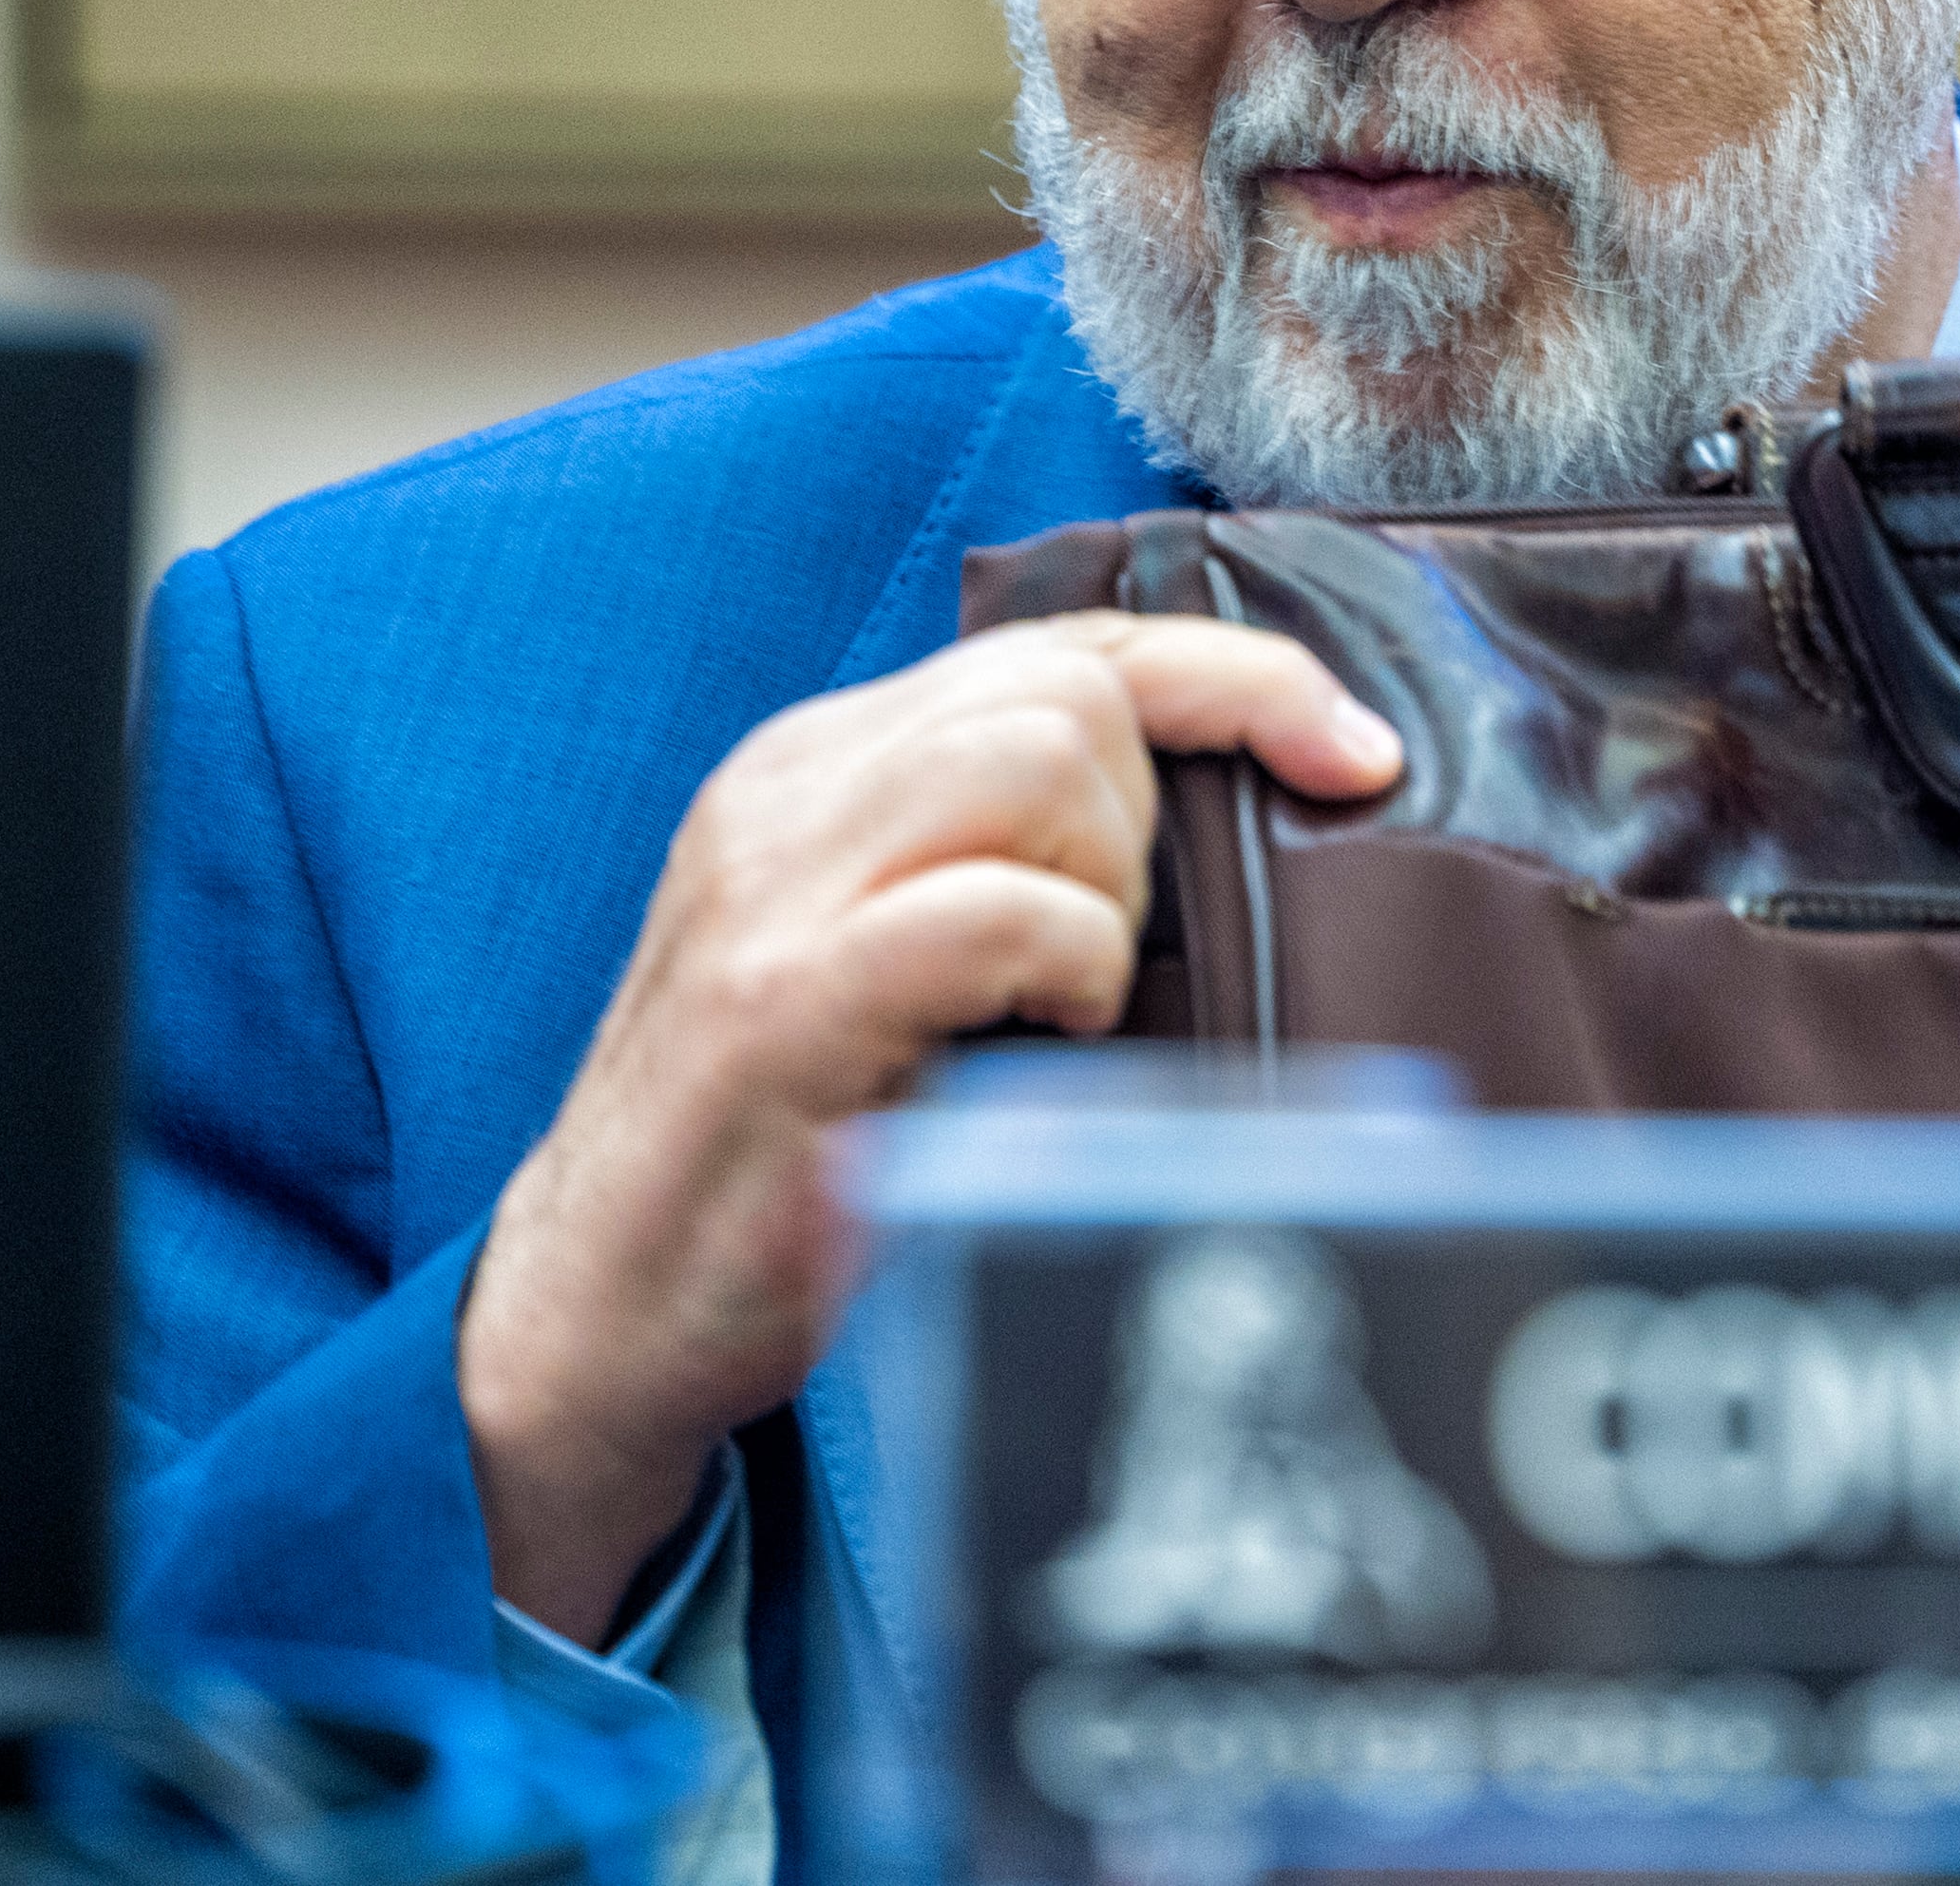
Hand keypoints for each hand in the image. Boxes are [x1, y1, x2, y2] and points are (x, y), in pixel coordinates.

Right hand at [455, 611, 1400, 1639]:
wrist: (600, 1313)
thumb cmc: (790, 1155)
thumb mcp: (905, 968)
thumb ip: (1009, 867)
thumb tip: (1230, 827)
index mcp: (825, 768)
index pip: (1064, 646)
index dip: (1238, 678)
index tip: (1359, 755)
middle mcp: (790, 791)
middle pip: (1067, 691)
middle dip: (1150, 820)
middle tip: (1107, 961)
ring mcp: (774, 887)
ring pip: (1037, 759)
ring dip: (1107, 887)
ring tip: (1067, 999)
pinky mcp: (779, 1002)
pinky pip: (987, 909)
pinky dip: (1063, 963)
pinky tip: (1045, 1034)